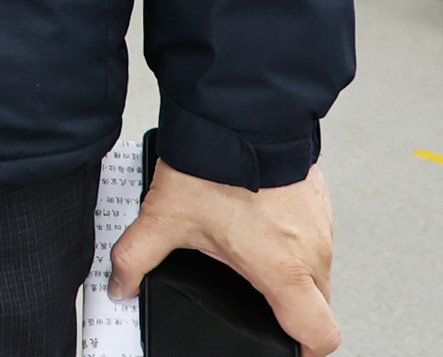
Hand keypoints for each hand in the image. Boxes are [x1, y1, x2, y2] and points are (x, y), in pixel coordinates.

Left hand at [110, 163, 335, 356]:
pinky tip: (260, 225)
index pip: (320, 336)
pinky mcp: (320, 200)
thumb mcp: (164, 218)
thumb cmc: (214, 163)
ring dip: (293, 273)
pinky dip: (295, 241)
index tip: (288, 351)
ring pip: (319, 271)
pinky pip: (316, 236)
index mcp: (282, 269)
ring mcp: (322, 224)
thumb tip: (121, 282)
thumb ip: (136, 258)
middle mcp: (312, 250)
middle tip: (257, 301)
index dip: (305, 352)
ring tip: (252, 256)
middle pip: (319, 306)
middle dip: (292, 312)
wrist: (239, 110)